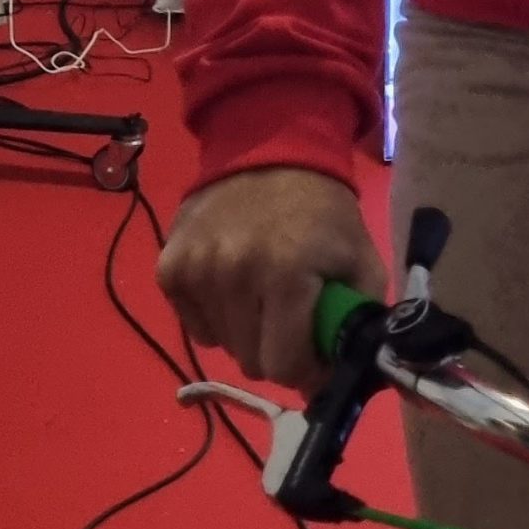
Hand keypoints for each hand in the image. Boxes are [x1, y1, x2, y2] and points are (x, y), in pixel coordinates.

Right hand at [156, 166, 387, 394]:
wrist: (270, 149)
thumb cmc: (322, 212)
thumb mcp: (360, 259)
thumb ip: (358, 322)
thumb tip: (337, 380)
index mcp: (286, 272)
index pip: (283, 366)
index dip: (304, 366)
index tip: (313, 346)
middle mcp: (233, 272)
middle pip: (250, 361)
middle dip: (274, 348)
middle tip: (288, 315)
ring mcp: (196, 268)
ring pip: (221, 347)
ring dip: (244, 331)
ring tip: (261, 291)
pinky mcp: (169, 266)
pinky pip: (194, 326)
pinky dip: (214, 316)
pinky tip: (232, 282)